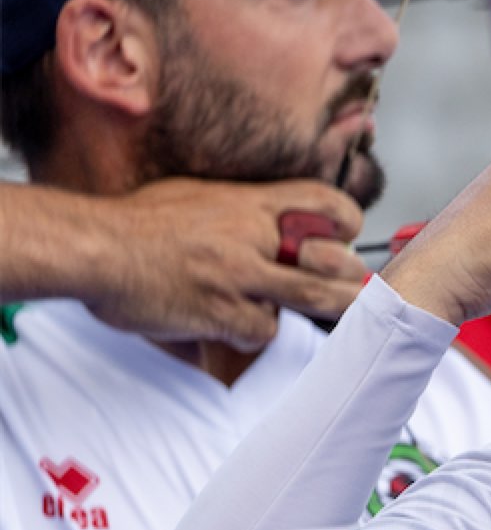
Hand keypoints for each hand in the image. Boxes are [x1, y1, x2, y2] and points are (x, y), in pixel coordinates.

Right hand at [88, 179, 368, 349]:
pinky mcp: (223, 310)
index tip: (348, 236)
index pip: (322, 200)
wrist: (92, 248)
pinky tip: (233, 327)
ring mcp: (240, 274)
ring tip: (335, 314)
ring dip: (329, 309)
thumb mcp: (195, 196)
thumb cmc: (134, 225)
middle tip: (357, 290)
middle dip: (351, 279)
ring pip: (313, 296)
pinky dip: (255, 333)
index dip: (345, 221)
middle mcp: (252, 235)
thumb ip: (237, 210)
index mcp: (248, 202)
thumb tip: (264, 222)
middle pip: (332, 259)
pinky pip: (264, 330)